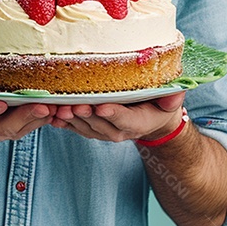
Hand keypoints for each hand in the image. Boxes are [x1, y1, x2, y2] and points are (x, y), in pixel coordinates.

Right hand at [0, 90, 54, 143]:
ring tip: (59, 106)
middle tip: (41, 107)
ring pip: (24, 127)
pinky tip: (62, 106)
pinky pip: (32, 124)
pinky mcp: (14, 126)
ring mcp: (2, 129)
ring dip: (42, 118)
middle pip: (8, 125)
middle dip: (26, 116)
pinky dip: (47, 117)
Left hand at [49, 91, 185, 142]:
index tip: (102, 107)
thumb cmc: (158, 103)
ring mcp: (103, 131)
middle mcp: (119, 131)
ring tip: (59, 110)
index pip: (125, 119)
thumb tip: (175, 94)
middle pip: (100, 124)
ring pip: (85, 127)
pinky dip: (63, 122)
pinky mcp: (90, 128)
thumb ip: (172, 97)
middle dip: (86, 115)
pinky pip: (75, 127)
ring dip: (71, 120)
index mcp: (138, 122)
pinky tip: (51, 115)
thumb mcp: (171, 99)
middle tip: (74, 106)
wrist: (150, 117)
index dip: (114, 114)